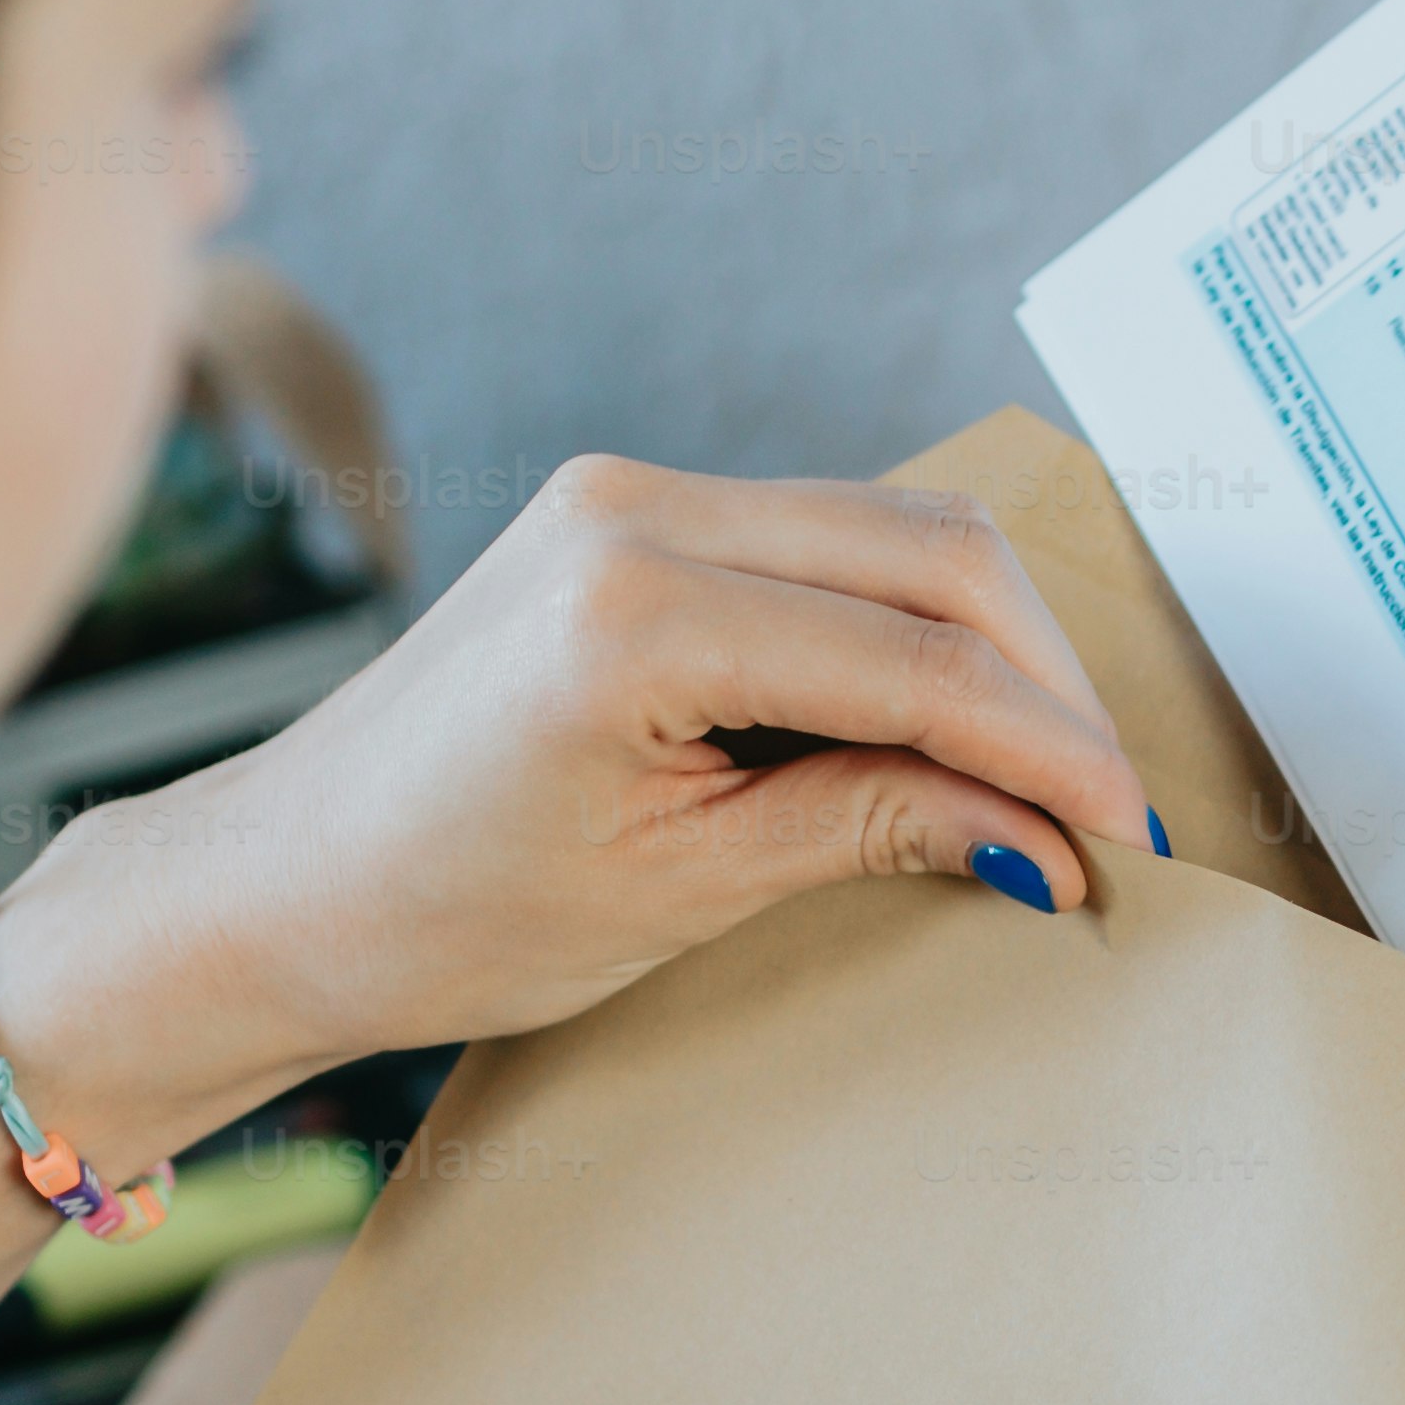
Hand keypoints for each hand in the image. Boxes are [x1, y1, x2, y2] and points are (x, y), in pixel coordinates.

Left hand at [0, 454, 1160, 1161]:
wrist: (276, 884)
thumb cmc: (438, 911)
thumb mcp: (681, 892)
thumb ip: (875, 825)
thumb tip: (1046, 829)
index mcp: (637, 610)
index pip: (919, 660)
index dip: (1049, 750)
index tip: (1128, 838)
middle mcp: (637, 510)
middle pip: (937, 553)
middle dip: (1047, 680)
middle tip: (1108, 809)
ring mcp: (628, 493)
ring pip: (894, 531)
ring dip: (991, 644)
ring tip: (1044, 772)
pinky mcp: (625, 512)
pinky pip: (822, 540)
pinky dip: (907, 623)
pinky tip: (945, 721)